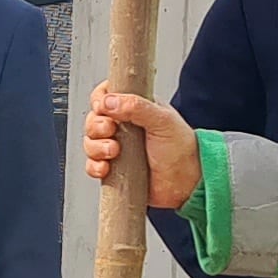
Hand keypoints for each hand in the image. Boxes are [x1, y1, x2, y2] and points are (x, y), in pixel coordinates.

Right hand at [82, 87, 200, 207]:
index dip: (100, 100)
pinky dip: (94, 167)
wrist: (187, 182)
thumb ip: (136, 106)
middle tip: (111, 131)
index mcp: (135, 108)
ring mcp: (117, 148)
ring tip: (114, 152)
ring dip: (96, 147)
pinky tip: (107, 168)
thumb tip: (108, 101)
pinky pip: (92, 166)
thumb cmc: (181, 148)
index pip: (106, 95)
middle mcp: (123, 126)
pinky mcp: (114, 169)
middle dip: (96, 126)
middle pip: (93, 119)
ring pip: (90, 143)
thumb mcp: (162, 120)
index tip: (104, 107)